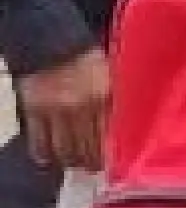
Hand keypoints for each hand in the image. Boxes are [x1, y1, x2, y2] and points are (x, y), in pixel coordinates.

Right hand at [19, 46, 111, 174]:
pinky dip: (45, 155)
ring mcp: (55, 111)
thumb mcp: (113, 75)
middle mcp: (81, 107)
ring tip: (77, 163)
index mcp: (104, 96)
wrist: (52, 40)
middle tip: (96, 167)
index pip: (111, 137)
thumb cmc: (88, 58)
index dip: (113, 156)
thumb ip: (120, 100)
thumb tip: (130, 128)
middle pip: (89, 149)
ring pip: (65, 151)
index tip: (117, 165)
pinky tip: (51, 158)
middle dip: (94, 163)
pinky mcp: (33, 111)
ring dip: (72, 161)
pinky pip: (39, 143)